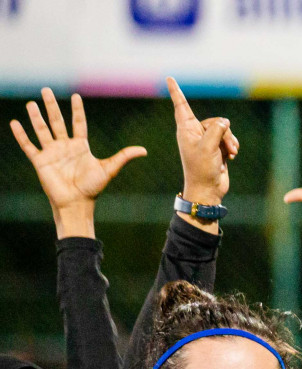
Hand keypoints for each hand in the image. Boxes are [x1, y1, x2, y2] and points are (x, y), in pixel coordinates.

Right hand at [10, 89, 144, 237]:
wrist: (76, 203)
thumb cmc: (92, 188)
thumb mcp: (109, 169)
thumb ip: (123, 157)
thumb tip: (144, 151)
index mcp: (80, 146)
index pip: (78, 123)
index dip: (77, 110)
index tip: (76, 96)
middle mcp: (64, 146)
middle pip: (57, 121)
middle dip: (52, 106)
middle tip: (46, 89)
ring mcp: (51, 153)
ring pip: (42, 130)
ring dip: (36, 117)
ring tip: (31, 103)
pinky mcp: (40, 161)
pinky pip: (29, 146)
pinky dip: (21, 135)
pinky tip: (15, 122)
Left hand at [167, 78, 236, 208]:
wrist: (208, 189)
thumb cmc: (202, 169)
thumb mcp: (209, 146)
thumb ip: (217, 129)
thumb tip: (225, 122)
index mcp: (186, 129)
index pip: (181, 106)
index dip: (177, 92)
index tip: (169, 78)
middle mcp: (195, 133)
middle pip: (213, 121)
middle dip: (224, 132)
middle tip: (225, 147)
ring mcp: (206, 141)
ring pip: (223, 130)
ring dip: (230, 141)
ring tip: (230, 153)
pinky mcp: (216, 148)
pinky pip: (228, 139)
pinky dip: (232, 147)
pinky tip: (231, 156)